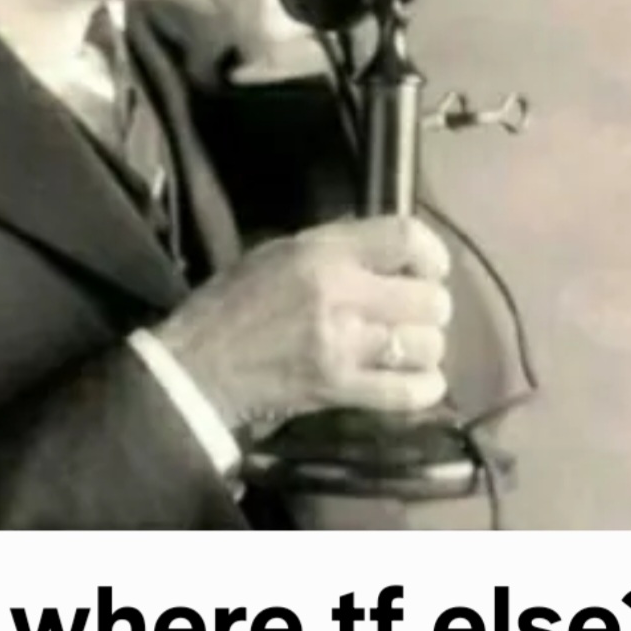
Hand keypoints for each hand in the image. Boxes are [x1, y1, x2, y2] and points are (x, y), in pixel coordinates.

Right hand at [151, 215, 451, 435]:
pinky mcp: (341, 390)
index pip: (407, 238)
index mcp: (323, 253)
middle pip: (430, 298)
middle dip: (428, 305)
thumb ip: (337, 247)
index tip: (427, 266)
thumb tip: (388, 249)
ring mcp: (344, 347)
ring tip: (404, 346)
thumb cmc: (235, 301)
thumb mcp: (280, 251)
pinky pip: (410, 392)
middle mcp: (341, 295)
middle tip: (409, 311)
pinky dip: (422, 386)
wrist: (199, 365)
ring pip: (427, 345)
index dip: (432, 252)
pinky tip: (413, 379)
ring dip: (423, 346)